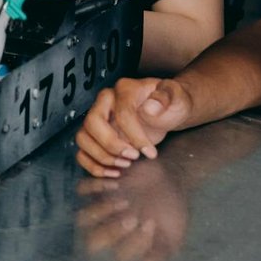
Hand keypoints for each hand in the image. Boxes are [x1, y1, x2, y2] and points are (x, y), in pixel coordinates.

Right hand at [74, 77, 193, 176]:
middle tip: (132, 158)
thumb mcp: (177, 97)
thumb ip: (166, 98)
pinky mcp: (96, 136)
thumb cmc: (171, 104)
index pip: (121, 113)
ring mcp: (98, 118)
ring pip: (83, 138)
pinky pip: (83, 151)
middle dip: (111, 145)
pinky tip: (113, 171)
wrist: (168, 111)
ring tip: (125, 165)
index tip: (150, 152)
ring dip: (102, 157)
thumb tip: (150, 108)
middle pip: (92, 123)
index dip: (135, 136)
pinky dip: (94, 165)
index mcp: (125, 89)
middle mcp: (105, 102)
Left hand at [76, 162, 188, 260]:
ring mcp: (101, 209)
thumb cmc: (172, 209)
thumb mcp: (174, 232)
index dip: (135, 242)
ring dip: (101, 210)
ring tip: (124, 200)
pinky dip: (94, 186)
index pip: (122, 254)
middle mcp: (110, 229)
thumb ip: (162, 249)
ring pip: (83, 218)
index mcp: (127, 244)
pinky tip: (117, 182)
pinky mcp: (98, 188)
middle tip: (133, 217)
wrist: (169, 177)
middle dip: (112, 231)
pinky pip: (82, 189)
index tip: (151, 223)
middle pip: (94, 241)